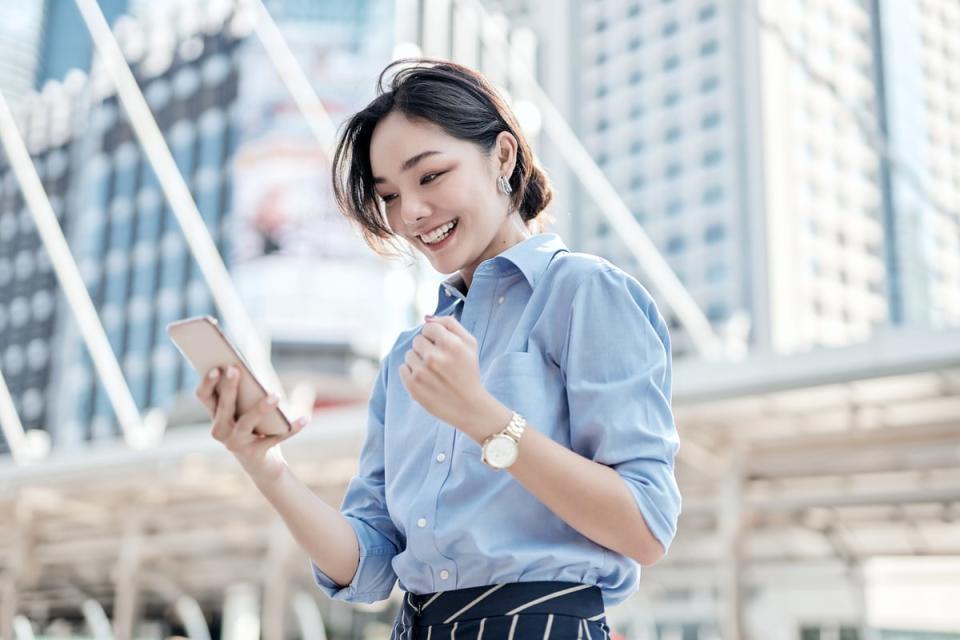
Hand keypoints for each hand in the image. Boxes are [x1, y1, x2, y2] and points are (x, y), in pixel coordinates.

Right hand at [194, 365, 307, 482]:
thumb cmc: (256, 427)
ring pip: (246, 423)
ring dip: (260, 408)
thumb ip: (250, 390)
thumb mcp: (250, 408)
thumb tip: (259, 372)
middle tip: (236, 369)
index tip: (216, 367)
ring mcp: (235, 444)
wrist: (263, 464)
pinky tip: (305, 419)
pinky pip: (274, 438)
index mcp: (216, 414)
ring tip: (275, 395)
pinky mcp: (254, 454)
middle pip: (224, 406)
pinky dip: (291, 428)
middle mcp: (220, 430)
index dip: (207, 382)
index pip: (204, 396)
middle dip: (229, 387)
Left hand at [399, 315, 493, 435]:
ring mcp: (421, 372)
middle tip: (439, 362)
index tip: (442, 348)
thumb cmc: (468, 372)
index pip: (428, 328)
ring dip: (418, 361)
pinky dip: (411, 373)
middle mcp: (434, 357)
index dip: (435, 337)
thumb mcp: (470, 343)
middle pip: (417, 340)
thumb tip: (426, 318)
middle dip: (426, 348)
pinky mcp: (413, 386)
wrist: (469, 406)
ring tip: (432, 373)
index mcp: (449, 344)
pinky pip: (402, 369)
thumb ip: (450, 324)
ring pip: (409, 354)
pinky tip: (425, 381)